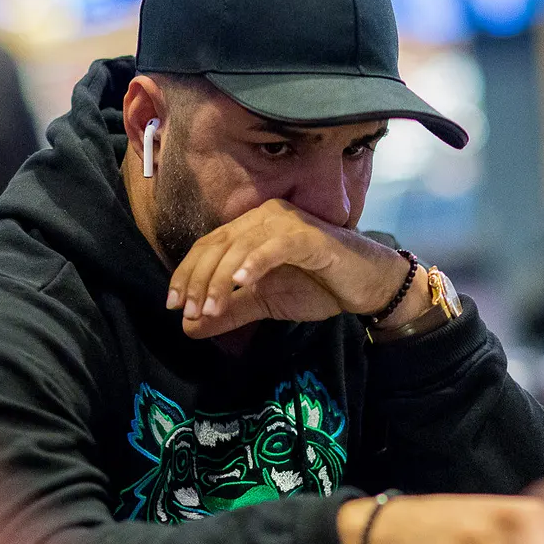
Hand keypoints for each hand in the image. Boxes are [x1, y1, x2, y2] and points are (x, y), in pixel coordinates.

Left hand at [166, 200, 428, 337]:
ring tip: (209, 308)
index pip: (209, 245)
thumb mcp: (266, 302)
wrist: (370, 287)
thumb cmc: (320, 287)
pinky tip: (240, 282)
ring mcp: (289, 222)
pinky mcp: (310, 237)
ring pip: (241, 245)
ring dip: (220, 277)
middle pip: (218, 242)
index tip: (173, 305)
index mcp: (253, 227)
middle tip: (186, 309)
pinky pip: (275, 246)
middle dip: (197, 278)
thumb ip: (230, 311)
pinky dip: (254, 262)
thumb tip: (189, 327)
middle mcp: (266, 216)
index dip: (187, 273)